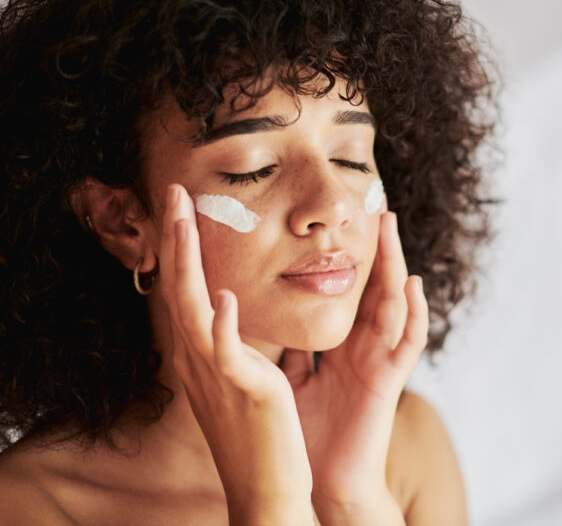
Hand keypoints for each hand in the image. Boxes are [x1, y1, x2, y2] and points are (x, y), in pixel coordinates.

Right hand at [159, 184, 313, 525]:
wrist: (265, 486)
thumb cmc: (255, 431)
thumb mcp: (237, 377)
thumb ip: (232, 341)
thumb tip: (232, 308)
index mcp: (203, 353)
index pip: (186, 289)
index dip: (180, 248)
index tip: (182, 208)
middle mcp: (200, 359)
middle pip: (181, 289)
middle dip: (177, 239)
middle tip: (175, 194)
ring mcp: (217, 374)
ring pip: (194, 310)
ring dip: (188, 263)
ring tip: (184, 220)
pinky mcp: (244, 391)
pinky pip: (227, 354)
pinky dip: (222, 326)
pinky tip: (225, 297)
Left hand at [281, 212, 428, 524]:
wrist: (314, 481)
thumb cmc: (305, 433)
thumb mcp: (293, 378)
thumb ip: (292, 347)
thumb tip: (270, 316)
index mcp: (341, 347)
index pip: (350, 293)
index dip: (351, 259)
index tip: (347, 223)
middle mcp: (364, 349)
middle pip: (375, 289)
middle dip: (378, 250)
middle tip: (378, 208)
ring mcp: (378, 362)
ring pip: (393, 305)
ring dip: (395, 266)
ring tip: (393, 230)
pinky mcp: (388, 383)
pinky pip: (407, 344)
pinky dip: (413, 314)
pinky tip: (412, 285)